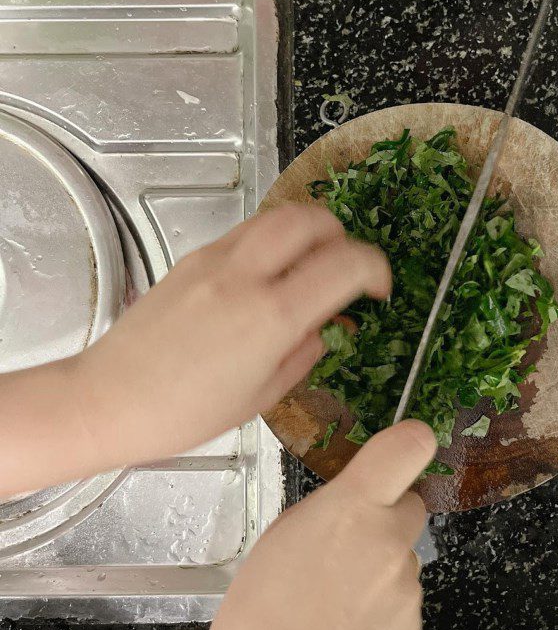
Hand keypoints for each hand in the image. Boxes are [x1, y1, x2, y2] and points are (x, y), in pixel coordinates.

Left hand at [0, 204, 389, 496]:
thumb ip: (305, 350)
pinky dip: (274, 242)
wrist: (107, 399)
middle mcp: (245, 274)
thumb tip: (328, 325)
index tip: (378, 289)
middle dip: (343, 237)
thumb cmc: (186, 413)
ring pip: (278, 216)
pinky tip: (269, 276)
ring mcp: (215, 259)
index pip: (345, 265)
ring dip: (309, 232)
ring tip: (310, 266)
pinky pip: (247, 232)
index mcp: (271, 316)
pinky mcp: (193, 258)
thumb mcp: (262, 394)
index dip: (375, 270)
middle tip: (346, 268)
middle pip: (312, 219)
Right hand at [194, 420, 435, 629]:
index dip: (410, 441)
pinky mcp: (414, 622)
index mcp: (353, 508)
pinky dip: (384, 599)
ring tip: (336, 592)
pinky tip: (348, 619)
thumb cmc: (258, 615)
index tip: (403, 447)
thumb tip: (356, 497)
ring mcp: (406, 585)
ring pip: (405, 553)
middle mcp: (390, 541)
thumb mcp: (283, 532)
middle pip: (411, 504)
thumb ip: (333, 505)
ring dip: (382, 561)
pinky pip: (405, 592)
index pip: (411, 446)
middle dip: (386, 514)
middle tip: (347, 540)